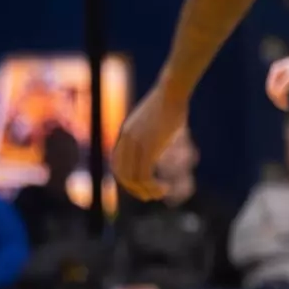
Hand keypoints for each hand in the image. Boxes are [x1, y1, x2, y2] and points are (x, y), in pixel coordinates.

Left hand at [112, 82, 188, 200]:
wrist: (171, 92)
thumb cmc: (167, 104)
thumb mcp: (152, 121)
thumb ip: (149, 133)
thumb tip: (158, 140)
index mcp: (124, 134)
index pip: (117, 164)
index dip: (126, 179)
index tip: (140, 186)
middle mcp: (126, 141)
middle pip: (122, 174)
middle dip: (134, 190)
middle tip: (149, 196)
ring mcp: (136, 144)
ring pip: (134, 178)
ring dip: (146, 190)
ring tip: (159, 194)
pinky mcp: (148, 147)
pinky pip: (145, 175)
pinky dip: (153, 186)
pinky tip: (165, 187)